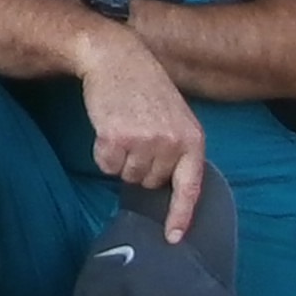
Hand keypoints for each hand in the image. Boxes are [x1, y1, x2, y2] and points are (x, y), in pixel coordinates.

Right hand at [70, 19, 207, 239]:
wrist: (117, 57)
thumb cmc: (145, 87)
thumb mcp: (175, 116)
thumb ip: (177, 149)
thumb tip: (167, 186)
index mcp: (193, 139)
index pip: (190, 187)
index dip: (181, 216)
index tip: (173, 238)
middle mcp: (172, 143)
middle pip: (150, 182)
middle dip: (140, 166)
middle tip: (137, 134)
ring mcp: (145, 142)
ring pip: (127, 176)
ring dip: (120, 159)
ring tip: (123, 128)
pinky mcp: (116, 138)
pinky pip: (106, 165)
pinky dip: (102, 152)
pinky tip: (108, 128)